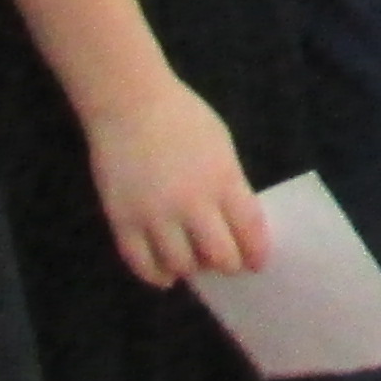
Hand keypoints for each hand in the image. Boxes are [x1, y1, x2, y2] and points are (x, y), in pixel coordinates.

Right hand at [86, 74, 267, 287]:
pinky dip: (156, 275)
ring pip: (181, 265)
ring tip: (195, 263)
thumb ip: (229, 184)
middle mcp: (191, 203)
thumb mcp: (221, 146)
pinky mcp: (123, 222)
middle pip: (219, 255)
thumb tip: (234, 223)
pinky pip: (141, 263)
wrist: (130, 104)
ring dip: (192, 269)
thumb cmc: (183, 118)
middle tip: (226, 264)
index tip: (257, 262)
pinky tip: (166, 274)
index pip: (249, 229)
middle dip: (228, 264)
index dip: (256, 252)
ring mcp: (155, 215)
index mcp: (223, 179)